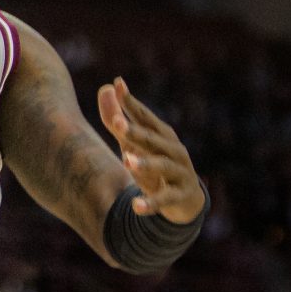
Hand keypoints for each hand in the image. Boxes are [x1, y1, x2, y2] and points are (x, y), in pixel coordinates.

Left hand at [96, 77, 205, 225]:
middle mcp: (174, 150)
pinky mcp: (179, 196)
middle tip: (117, 124)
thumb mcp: (135, 143)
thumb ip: (119, 119)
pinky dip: (150, 203)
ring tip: (126, 160)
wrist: (186, 199)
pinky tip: (135, 206)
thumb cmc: (156, 162)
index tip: (118, 84)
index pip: (145, 116)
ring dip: (145, 163)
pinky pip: (164, 199)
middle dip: (136, 132)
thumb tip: (104, 88)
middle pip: (153, 139)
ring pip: (162, 166)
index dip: (131, 102)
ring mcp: (179, 172)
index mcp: (163, 135)